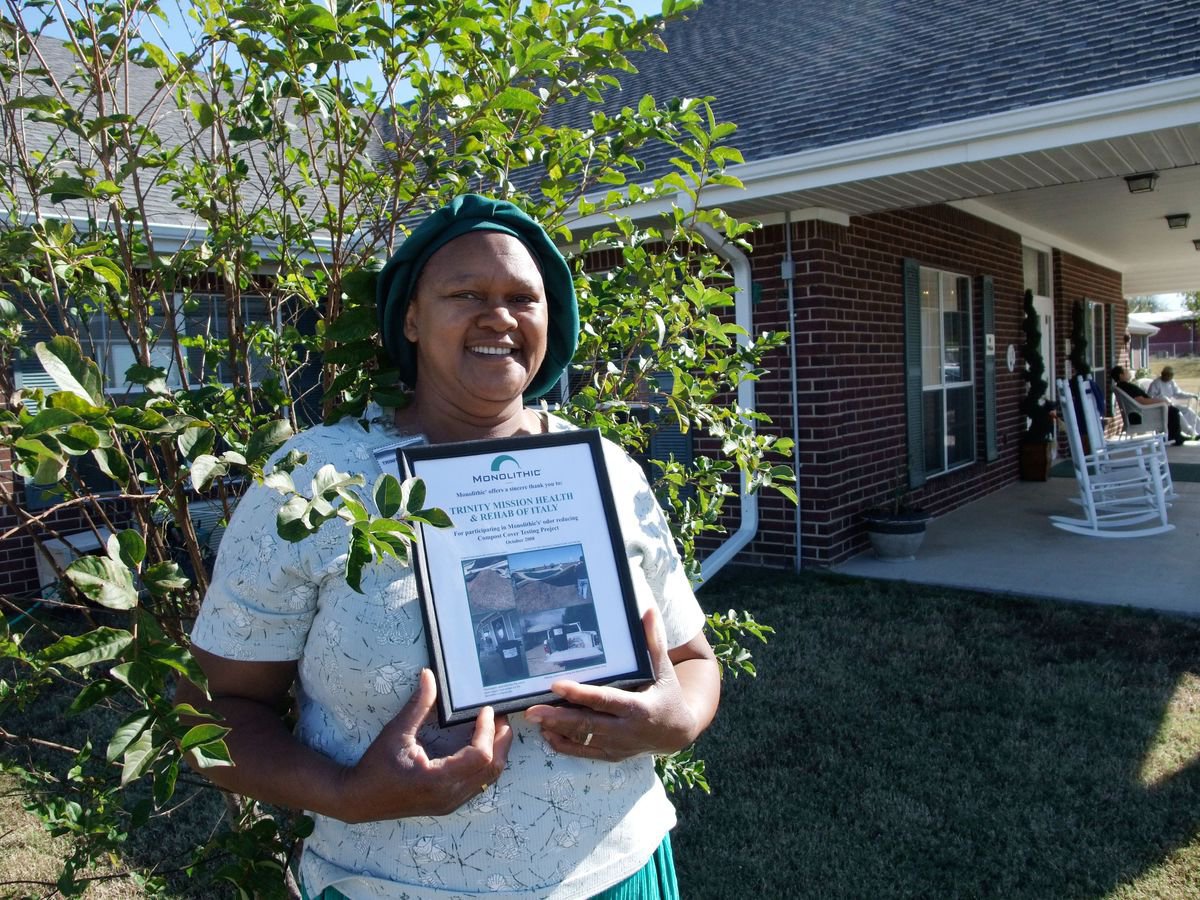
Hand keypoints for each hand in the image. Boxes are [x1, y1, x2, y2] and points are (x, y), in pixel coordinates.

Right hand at [337, 668, 511, 821]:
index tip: (486, 710)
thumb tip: (429, 675)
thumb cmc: (375, 766)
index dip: (488, 731)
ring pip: (489, 778)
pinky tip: (480, 744)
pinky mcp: (449, 803)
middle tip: (499, 715)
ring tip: (493, 727)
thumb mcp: (396, 732)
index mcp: (437, 779)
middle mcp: (449, 795)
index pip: (480, 756)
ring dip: (496, 752)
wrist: (359, 799)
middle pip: (492, 768)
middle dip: (501, 740)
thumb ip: (418, 705)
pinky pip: (479, 784)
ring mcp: (451, 803)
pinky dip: (486, 763)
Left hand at [523, 607, 703, 760]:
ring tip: (533, 718)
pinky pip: (583, 752)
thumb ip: (654, 640)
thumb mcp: (663, 669)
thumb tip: (647, 610)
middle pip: (587, 724)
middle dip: (558, 718)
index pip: (606, 701)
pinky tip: (547, 733)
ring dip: (556, 730)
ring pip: (582, 739)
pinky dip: (564, 745)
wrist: (677, 732)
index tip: (557, 685)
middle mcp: (626, 730)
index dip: (581, 694)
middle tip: (531, 711)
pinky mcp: (610, 754)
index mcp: (639, 708)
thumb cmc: (667, 694)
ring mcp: (617, 745)